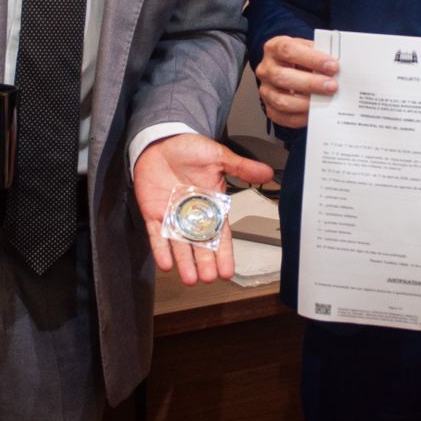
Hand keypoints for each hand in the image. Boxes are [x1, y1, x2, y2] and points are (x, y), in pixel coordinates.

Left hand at [133, 133, 272, 284]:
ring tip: (190, 279)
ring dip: (184, 262)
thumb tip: (267, 172)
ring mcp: (173, 217)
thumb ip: (241, 167)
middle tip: (209, 278)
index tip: (228, 271)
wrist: (162, 141)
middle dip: (205, 262)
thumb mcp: (219, 157)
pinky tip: (166, 264)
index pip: (220, 235)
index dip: (224, 253)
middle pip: (200, 245)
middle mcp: (193, 216)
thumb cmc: (190, 149)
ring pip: (180, 245)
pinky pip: (157, 235)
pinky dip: (160, 249)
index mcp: (212, 206)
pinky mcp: (154, 214)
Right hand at [255, 35, 337, 127]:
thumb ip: (320, 56)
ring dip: (306, 102)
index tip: (333, 66)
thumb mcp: (309, 49)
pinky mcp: (270, 108)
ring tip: (325, 101)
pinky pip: (283, 116)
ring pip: (281, 100)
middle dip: (310, 83)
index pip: (288, 50)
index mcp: (274, 48)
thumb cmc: (302, 58)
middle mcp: (266, 69)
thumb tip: (339, 69)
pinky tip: (316, 112)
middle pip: (282, 77)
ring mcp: (266, 90)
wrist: (290, 69)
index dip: (312, 58)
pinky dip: (301, 117)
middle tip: (332, 86)